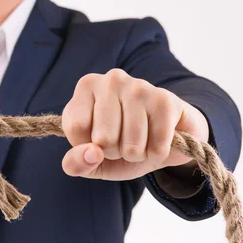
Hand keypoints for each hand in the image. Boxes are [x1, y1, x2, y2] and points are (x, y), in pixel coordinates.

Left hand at [61, 69, 208, 179]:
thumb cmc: (118, 144)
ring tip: (140, 139)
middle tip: (122, 140)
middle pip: (103, 139)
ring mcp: (140, 87)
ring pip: (131, 146)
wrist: (161, 139)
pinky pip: (157, 147)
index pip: (76, 127)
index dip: (88, 146)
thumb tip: (92, 154)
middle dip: (114, 152)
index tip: (97, 138)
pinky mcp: (165, 101)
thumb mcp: (90, 159)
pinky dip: (157, 154)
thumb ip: (76, 163)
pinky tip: (157, 138)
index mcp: (86, 86)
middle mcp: (111, 80)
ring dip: (136, 155)